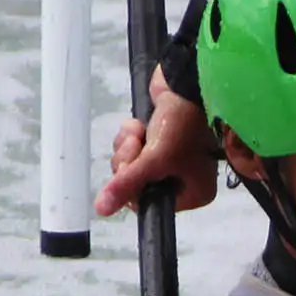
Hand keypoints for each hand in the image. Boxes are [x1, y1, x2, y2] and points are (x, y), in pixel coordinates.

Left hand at [95, 65, 220, 217]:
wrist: (186, 84)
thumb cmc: (181, 126)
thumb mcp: (154, 159)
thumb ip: (127, 184)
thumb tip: (101, 210)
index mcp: (194, 193)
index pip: (152, 203)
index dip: (133, 188)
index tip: (129, 169)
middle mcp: (183, 180)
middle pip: (138, 185)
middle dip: (129, 163)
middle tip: (136, 146)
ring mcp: (172, 160)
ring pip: (132, 165)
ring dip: (127, 147)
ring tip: (138, 131)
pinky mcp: (159, 141)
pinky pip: (133, 149)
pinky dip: (130, 136)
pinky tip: (138, 125)